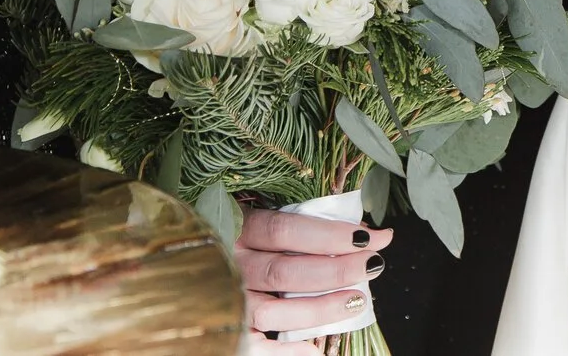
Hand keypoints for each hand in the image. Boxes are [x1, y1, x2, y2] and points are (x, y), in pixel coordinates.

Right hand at [235, 205, 391, 350]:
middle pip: (282, 271)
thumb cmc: (249, 243)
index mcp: (239, 231)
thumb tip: (361, 231)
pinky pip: (251, 346)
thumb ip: (307, 226)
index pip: (284, 229)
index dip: (329, 234)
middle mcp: (228, 266)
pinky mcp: (226, 331)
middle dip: (335, 270)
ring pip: (270, 311)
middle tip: (372, 265)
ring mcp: (224, 301)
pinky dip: (284, 352)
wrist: (195, 273)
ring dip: (318, 308)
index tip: (368, 237)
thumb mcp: (267, 224)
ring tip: (356, 302)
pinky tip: (314, 351)